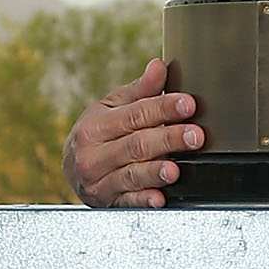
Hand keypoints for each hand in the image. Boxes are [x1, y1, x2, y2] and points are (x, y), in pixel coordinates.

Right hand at [63, 58, 203, 206]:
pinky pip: (128, 202)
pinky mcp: (108, 202)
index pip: (135, 115)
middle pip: (136, 145)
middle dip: (168, 139)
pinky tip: (159, 199)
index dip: (163, 108)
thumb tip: (159, 67)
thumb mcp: (111, 109)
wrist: (73, 169)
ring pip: (131, 174)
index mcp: (96, 125)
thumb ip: (140, 92)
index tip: (188, 104)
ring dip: (154, 172)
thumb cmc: (97, 134)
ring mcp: (99, 180)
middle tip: (195, 136)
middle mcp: (94, 153)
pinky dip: (143, 201)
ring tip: (175, 169)